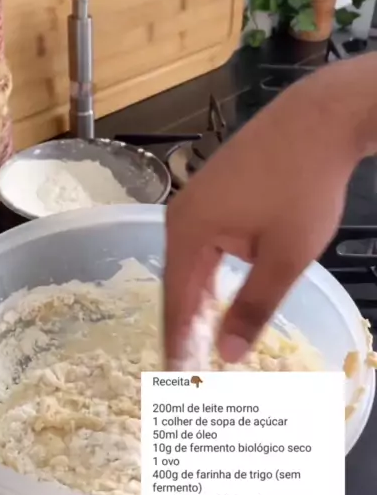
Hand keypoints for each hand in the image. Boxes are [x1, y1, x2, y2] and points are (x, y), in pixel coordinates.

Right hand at [164, 61, 367, 366]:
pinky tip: (219, 290)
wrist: (320, 118)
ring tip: (201, 336)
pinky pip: (202, 243)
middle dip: (185, 325)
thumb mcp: (285, 257)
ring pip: (191, 263)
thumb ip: (254, 308)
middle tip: (188, 364)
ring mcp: (195, 199)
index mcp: (188, 233)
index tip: (176, 377)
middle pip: (177, 282)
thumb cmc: (303, 186)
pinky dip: (209, 274)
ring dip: (198, 300)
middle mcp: (180, 215)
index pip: (176, 303)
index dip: (178, 343)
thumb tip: (227, 355)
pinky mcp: (213, 190)